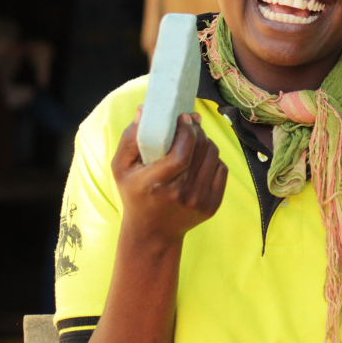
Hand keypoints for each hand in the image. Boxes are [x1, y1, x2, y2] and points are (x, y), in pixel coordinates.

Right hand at [111, 110, 228, 244]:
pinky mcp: (212, 205)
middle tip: (189, 122)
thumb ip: (130, 138)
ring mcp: (199, 201)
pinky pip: (221, 169)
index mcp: (156, 184)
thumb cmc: (134, 194)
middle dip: (197, 130)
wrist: (152, 233)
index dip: (187, 131)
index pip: (181, 154)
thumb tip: (143, 109)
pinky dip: (213, 158)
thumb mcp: (121, 168)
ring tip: (194, 139)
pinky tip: (200, 158)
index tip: (184, 117)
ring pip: (214, 156)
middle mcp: (181, 194)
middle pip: (201, 150)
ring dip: (206, 141)